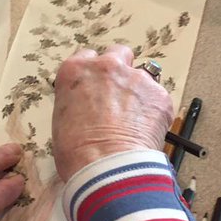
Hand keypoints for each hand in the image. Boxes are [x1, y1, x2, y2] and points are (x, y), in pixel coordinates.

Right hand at [52, 45, 174, 180]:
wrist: (108, 167)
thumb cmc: (79, 153)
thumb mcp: (62, 122)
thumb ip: (77, 103)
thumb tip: (87, 109)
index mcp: (75, 71)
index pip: (86, 57)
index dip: (93, 73)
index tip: (96, 85)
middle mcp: (106, 67)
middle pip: (118, 54)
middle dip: (120, 69)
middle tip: (118, 94)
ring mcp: (135, 78)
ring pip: (141, 76)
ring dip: (138, 92)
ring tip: (134, 119)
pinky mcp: (159, 94)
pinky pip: (158, 97)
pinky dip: (154, 111)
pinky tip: (146, 130)